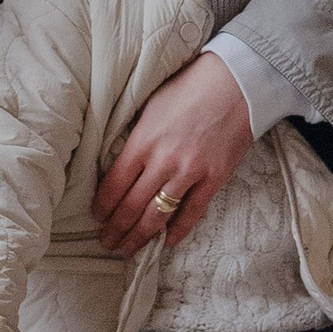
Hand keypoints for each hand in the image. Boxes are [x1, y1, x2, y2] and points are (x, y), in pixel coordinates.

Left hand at [94, 51, 255, 255]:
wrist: (235, 82)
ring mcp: (190, 172)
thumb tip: (120, 164)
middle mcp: (163, 161)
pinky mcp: (214, 178)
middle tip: (106, 242)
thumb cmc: (189, 88)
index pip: (113, 185)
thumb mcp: (150, 107)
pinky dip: (178, 230)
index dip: (102, 207)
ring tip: (128, 249)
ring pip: (158, 215)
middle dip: (116, 229)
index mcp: (142, 141)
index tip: (97, 217)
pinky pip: (192, 212)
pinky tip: (166, 241)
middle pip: (132, 206)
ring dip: (140, 236)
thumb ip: (136, 138)